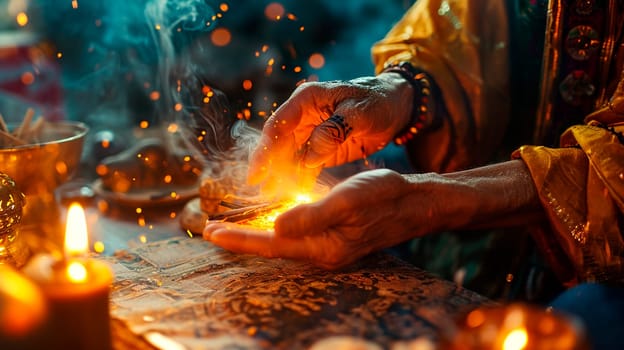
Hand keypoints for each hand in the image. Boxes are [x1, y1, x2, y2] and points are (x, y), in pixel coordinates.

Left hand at [204, 169, 437, 268]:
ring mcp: (327, 244)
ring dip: (256, 233)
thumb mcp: (347, 201)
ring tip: (231, 226)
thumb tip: (276, 228)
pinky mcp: (332, 233)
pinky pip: (296, 232)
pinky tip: (268, 217)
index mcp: (322, 247)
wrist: (414, 202)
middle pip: (272, 247)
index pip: (270, 246)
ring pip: (282, 241)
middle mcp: (321, 251)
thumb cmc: (383, 197)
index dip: (239, 240)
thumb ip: (311, 215)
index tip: (211, 233)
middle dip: (241, 239)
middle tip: (210, 231)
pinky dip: (276, 225)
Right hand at [247, 73, 412, 192]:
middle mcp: (303, 115)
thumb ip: (335, 130)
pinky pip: (304, 165)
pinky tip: (293, 193)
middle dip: (268, 166)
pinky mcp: (320, 149)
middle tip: (260, 188)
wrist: (395, 106)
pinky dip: (298, 178)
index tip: (258, 171)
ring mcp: (310, 133)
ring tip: (269, 195)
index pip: (279, 125)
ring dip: (279, 175)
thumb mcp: (360, 112)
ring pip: (288, 156)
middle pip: (278, 143)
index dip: (266, 148)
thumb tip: (310, 154)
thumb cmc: (378, 101)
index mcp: (307, 99)